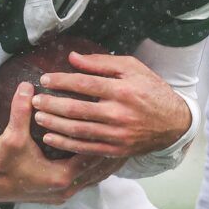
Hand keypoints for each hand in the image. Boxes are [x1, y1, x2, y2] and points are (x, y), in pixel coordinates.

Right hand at [0, 83, 114, 204]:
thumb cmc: (1, 163)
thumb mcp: (11, 136)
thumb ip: (21, 111)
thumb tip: (28, 86)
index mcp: (62, 177)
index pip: (93, 155)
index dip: (107, 138)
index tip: (120, 123)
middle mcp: (67, 188)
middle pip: (100, 169)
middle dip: (114, 152)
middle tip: (131, 135)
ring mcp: (64, 193)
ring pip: (94, 178)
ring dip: (106, 162)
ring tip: (122, 145)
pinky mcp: (60, 194)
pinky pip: (85, 181)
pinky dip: (93, 169)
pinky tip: (99, 156)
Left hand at [33, 50, 191, 158]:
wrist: (173, 123)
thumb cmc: (151, 90)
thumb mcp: (132, 69)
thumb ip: (102, 63)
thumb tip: (73, 58)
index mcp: (122, 90)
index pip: (84, 84)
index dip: (61, 82)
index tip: (45, 80)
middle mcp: (119, 113)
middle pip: (77, 109)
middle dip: (51, 104)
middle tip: (35, 100)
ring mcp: (117, 134)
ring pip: (78, 130)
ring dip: (54, 124)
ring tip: (37, 117)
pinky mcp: (116, 150)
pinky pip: (86, 148)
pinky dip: (66, 143)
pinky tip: (50, 137)